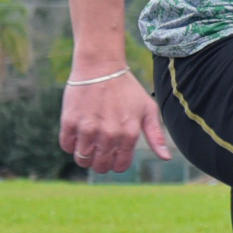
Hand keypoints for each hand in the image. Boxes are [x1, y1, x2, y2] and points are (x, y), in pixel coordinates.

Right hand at [57, 70, 175, 173]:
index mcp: (129, 134)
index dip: (116, 163)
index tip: (113, 154)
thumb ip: (156, 136)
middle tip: (99, 149)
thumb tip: (166, 158)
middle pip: (100, 166)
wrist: (100, 66)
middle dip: (100, 162)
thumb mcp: (148, 109)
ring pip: (82, 159)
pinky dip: (70, 143)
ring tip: (88, 141)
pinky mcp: (70, 122)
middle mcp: (109, 134)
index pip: (120, 166)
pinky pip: (67, 145)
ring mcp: (88, 129)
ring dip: (84, 155)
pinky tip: (78, 131)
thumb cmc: (126, 88)